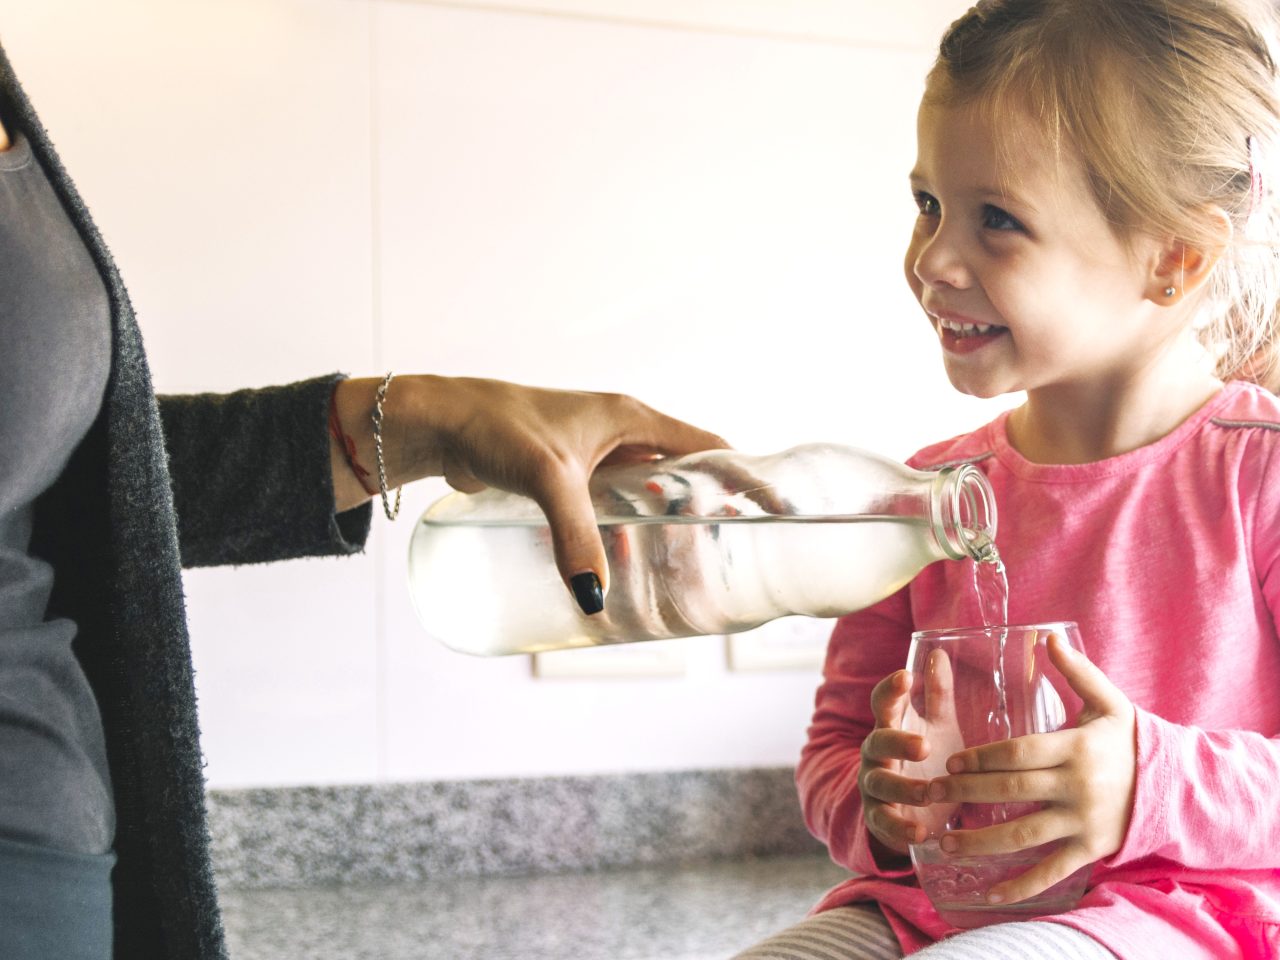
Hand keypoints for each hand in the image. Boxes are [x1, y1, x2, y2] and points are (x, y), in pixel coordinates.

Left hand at [331, 375, 727, 608]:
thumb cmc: (494, 427)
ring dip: (661, 525)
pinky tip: (619, 562)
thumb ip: (575, 535)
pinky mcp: (566, 476)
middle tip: (721, 558)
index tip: (772, 512)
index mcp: (633, 417)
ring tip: (679, 569)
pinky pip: (610, 506)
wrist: (439, 422)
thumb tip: (594, 595)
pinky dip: (623, 531)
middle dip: (704, 512)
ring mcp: (593, 455)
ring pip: (645, 494)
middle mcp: (620, 432)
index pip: (709, 446)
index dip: (743, 478)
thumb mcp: (548, 478)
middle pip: (682, 474)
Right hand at [858, 669, 933, 864]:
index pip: (883, 702)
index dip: (891, 689)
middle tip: (925, 745)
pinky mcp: (879, 818)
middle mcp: (876, 754)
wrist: (913, 808)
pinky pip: (884, 822)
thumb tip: (939, 652)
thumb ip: (937, 694)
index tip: (905, 677)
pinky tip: (920, 832)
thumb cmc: (928, 759)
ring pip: (880, 783)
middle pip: (877, 742)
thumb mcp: (937, 726)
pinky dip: (900, 828)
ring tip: (930, 793)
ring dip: (904, 788)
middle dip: (898, 742)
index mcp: (890, 726)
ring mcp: (874, 786)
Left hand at [924, 634, 1136, 904]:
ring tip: (943, 842)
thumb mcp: (1108, 702)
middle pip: (1012, 791)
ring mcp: (1083, 822)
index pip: (1019, 753)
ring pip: (1023, 834)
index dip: (982, 758)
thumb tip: (1047, 635)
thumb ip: (1076, 671)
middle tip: (929, 793)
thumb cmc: (1129, 740)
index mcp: (1077, 748)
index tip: (951, 762)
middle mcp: (1078, 787)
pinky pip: (1050, 871)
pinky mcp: (1089, 849)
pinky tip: (986, 894)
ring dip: (980, 841)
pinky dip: (1019, 885)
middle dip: (966, 793)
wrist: (1174, 787)